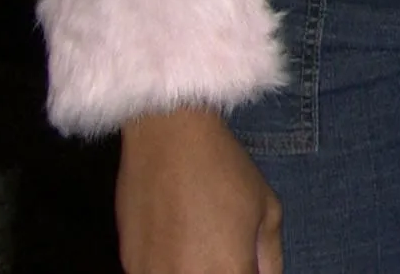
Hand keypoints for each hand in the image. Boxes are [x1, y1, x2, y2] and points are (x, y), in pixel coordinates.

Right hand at [116, 107, 280, 273]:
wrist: (168, 140)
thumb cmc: (224, 169)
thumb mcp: (267, 210)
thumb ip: (270, 257)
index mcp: (228, 272)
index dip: (248, 271)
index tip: (248, 261)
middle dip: (227, 269)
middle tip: (229, 249)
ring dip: (197, 269)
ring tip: (203, 244)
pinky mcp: (129, 265)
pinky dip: (170, 267)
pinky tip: (178, 244)